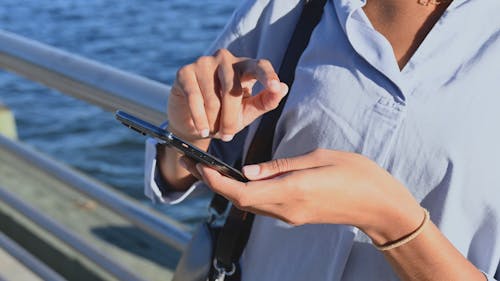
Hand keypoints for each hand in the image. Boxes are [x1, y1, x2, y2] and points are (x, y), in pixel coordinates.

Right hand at [168, 48, 287, 145]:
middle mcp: (225, 59)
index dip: (268, 76)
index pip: (260, 66)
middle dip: (231, 119)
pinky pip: (195, 98)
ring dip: (213, 121)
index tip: (275, 87)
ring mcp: (204, 62)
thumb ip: (265, 102)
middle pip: (233, 91)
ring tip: (211, 129)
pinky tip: (200, 129)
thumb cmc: (225, 115)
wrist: (194, 122)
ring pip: (213, 98)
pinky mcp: (185, 71)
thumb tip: (283, 88)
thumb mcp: (248, 111)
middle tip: (228, 137)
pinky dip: (199, 118)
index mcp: (245, 66)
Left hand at [190, 149, 423, 244]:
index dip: (216, 182)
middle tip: (195, 163)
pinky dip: (245, 193)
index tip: (199, 165)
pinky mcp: (295, 216)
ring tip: (211, 169)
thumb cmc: (356, 175)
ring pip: (249, 205)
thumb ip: (280, 166)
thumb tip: (248, 171)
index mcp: (292, 190)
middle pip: (239, 201)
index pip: (241, 192)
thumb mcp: (318, 158)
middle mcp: (286, 209)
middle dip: (214, 184)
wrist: (379, 206)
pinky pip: (262, 206)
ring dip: (227, 189)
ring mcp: (290, 216)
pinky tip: (240, 179)